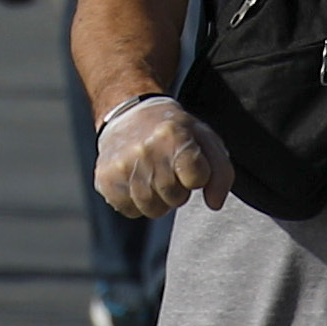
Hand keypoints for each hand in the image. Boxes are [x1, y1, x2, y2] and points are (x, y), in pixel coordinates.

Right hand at [94, 96, 234, 219]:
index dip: (197, 176)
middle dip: (178, 190)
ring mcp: (122, 165)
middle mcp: (145, 149)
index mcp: (173, 135)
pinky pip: (129, 211)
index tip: (190, 162)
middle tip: (170, 170)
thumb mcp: (205, 139)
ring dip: (158, 199)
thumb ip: (221, 172)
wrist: (129, 114)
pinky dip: (137, 202)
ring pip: (151, 209)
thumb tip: (214, 204)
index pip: (197, 178)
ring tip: (154, 176)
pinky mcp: (105, 178)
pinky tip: (136, 181)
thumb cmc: (175, 131)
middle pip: (174, 198)